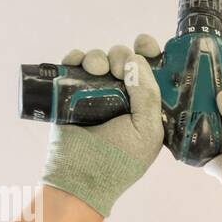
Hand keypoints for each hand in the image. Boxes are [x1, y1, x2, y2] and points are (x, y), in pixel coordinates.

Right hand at [40, 33, 163, 217]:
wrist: (81, 177)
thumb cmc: (120, 160)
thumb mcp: (147, 130)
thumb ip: (148, 95)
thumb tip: (136, 59)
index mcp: (146, 104)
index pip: (151, 70)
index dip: (149, 52)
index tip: (143, 44)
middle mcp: (123, 96)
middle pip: (124, 59)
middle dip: (121, 56)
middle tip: (118, 68)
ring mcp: (96, 93)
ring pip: (100, 59)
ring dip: (98, 57)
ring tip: (97, 69)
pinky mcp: (70, 94)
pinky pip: (73, 65)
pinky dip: (75, 58)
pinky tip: (79, 63)